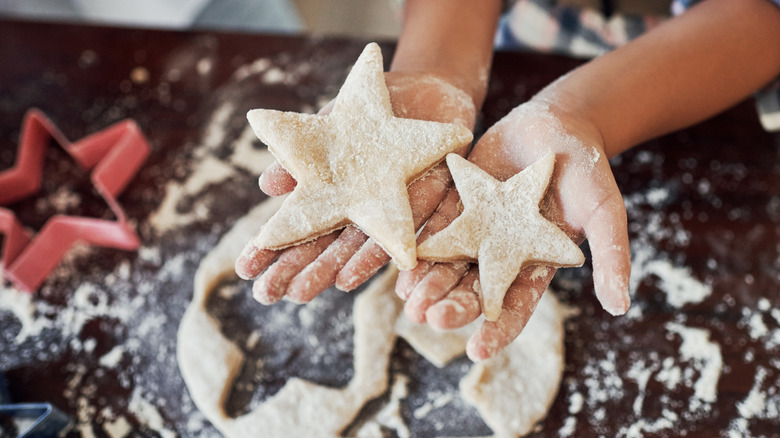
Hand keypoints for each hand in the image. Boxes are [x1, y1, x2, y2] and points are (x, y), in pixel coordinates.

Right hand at [235, 72, 476, 304]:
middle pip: (327, 247)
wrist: (431, 92)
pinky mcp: (427, 207)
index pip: (301, 225)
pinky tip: (351, 277)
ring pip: (359, 249)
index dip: (272, 246)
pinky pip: (401, 236)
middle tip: (264, 294)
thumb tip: (267, 186)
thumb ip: (306, 154)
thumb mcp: (333, 123)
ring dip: (329, 271)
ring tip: (299, 293)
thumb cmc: (375, 109)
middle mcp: (361, 209)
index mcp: (336, 192)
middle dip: (295, 269)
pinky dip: (377, 256)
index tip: (243, 269)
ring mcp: (392, 211)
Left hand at [397, 97, 631, 360]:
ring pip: (448, 263)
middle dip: (453, 305)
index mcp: (534, 264)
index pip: (514, 306)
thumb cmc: (588, 171)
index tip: (477, 351)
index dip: (497, 330)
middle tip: (430, 319)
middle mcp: (500, 254)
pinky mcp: (457, 203)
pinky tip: (401, 261)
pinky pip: (433, 226)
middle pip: (473, 288)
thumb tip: (621, 307)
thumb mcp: (605, 212)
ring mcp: (477, 229)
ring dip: (428, 283)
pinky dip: (419, 245)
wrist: (559, 124)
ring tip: (409, 301)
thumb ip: (612, 255)